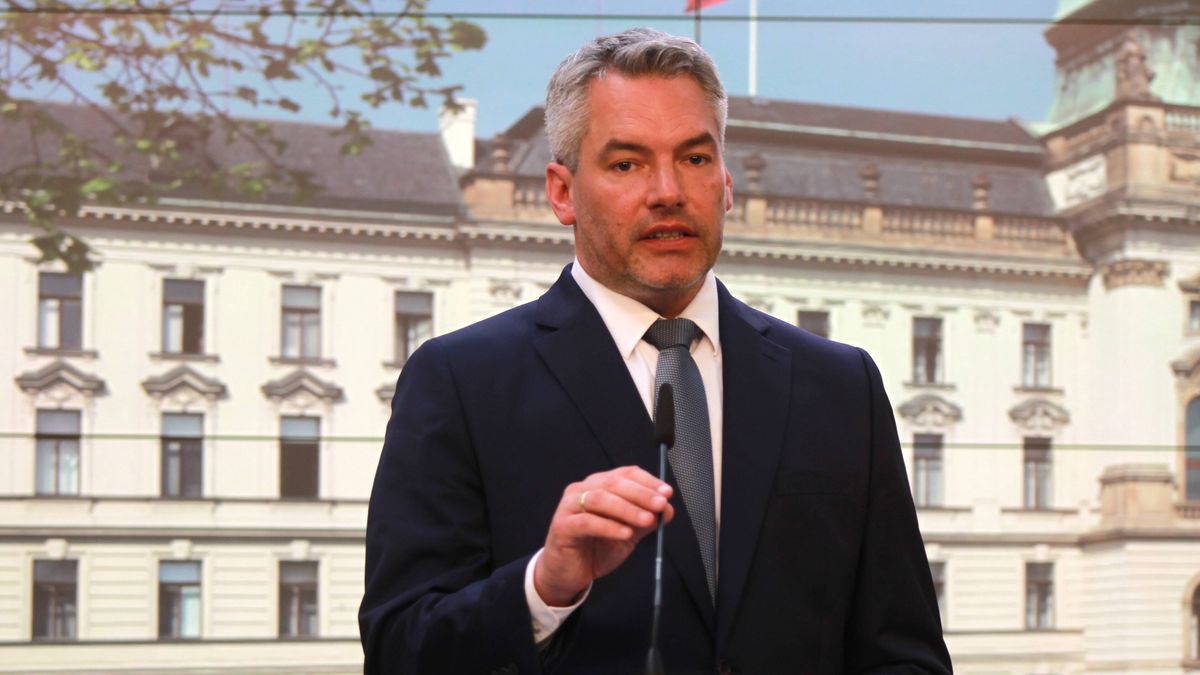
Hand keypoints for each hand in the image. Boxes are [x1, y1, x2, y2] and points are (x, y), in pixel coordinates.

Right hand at [534, 465, 673, 606]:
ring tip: (647, 520)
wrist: (569, 574)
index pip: (625, 474)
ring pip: (600, 499)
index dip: (648, 481)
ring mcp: (569, 506)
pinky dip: (609, 526)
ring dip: (627, 508)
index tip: (667, 493)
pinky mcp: (562, 526)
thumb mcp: (628, 532)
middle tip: (660, 505)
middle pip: (613, 483)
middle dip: (641, 493)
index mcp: (599, 485)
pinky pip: (587, 522)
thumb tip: (667, 509)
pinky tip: (625, 533)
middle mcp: (582, 490)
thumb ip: (646, 519)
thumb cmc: (596, 548)